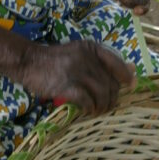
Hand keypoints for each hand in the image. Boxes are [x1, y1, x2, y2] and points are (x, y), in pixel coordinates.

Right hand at [17, 39, 133, 114]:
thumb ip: (99, 62)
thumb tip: (130, 72)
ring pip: (102, 93)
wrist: (28, 61)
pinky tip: (87, 110)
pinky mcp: (67, 85)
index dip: (125, 77)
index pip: (116, 63)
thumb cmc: (54, 61)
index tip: (130, 87)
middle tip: (107, 106)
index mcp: (91, 48)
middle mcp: (87, 58)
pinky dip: (90, 108)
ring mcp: (77, 71)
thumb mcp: (78, 54)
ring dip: (103, 106)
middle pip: (110, 82)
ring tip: (97, 111)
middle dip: (112, 98)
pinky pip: (87, 100)